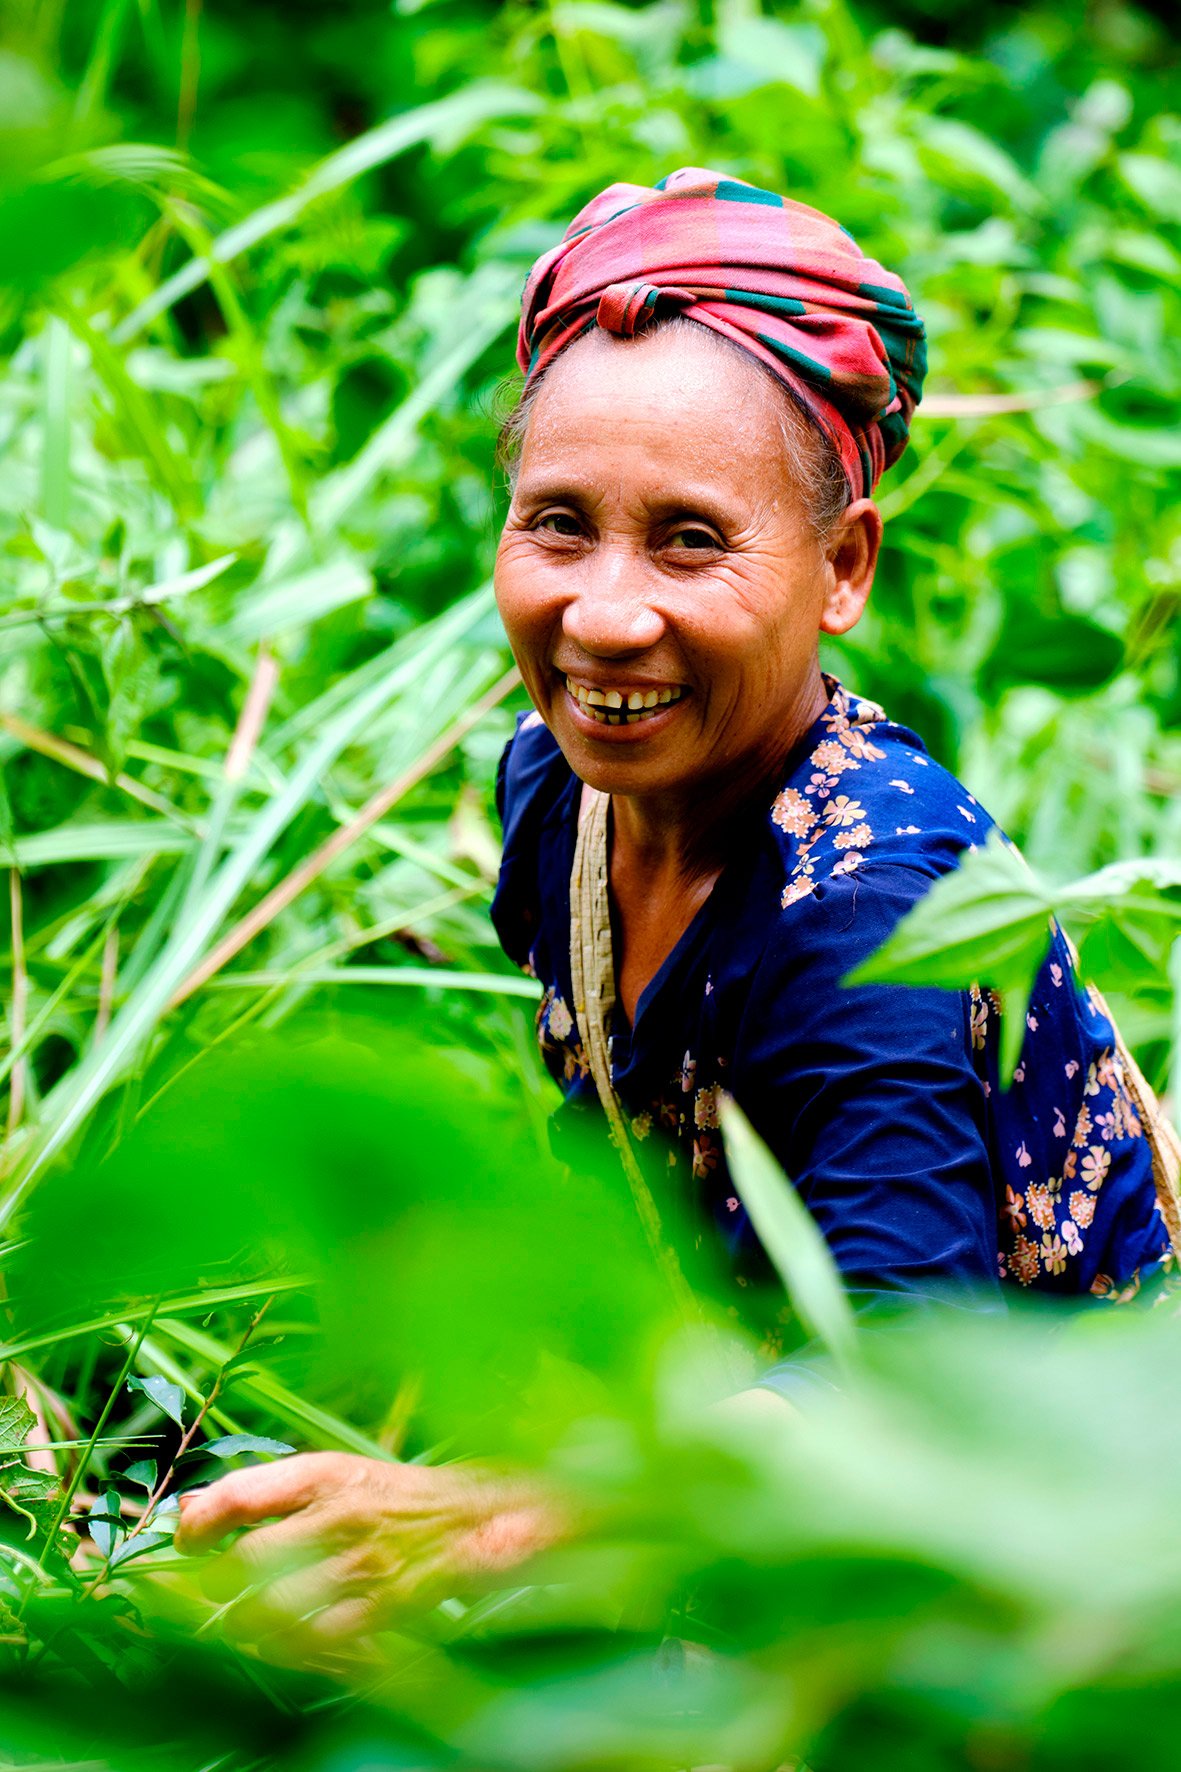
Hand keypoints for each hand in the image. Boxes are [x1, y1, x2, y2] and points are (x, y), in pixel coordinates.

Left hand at [174, 1451, 562, 1650]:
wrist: (478, 1516)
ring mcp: (361, 1564)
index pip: (238, 1495)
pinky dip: (285, 1647)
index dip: (198, 1524)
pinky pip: (311, 1641)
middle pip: (245, 1562)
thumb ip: (264, 1491)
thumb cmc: (394, 1496)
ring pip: (271, 1610)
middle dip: (219, 1585)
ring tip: (244, 1621)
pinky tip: (282, 1640)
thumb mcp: (332, 1474)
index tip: (188, 1541)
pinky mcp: (381, 1606)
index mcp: (323, 1473)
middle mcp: (338, 1515)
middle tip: (220, 1589)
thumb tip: (189, 1508)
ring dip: (245, 1624)